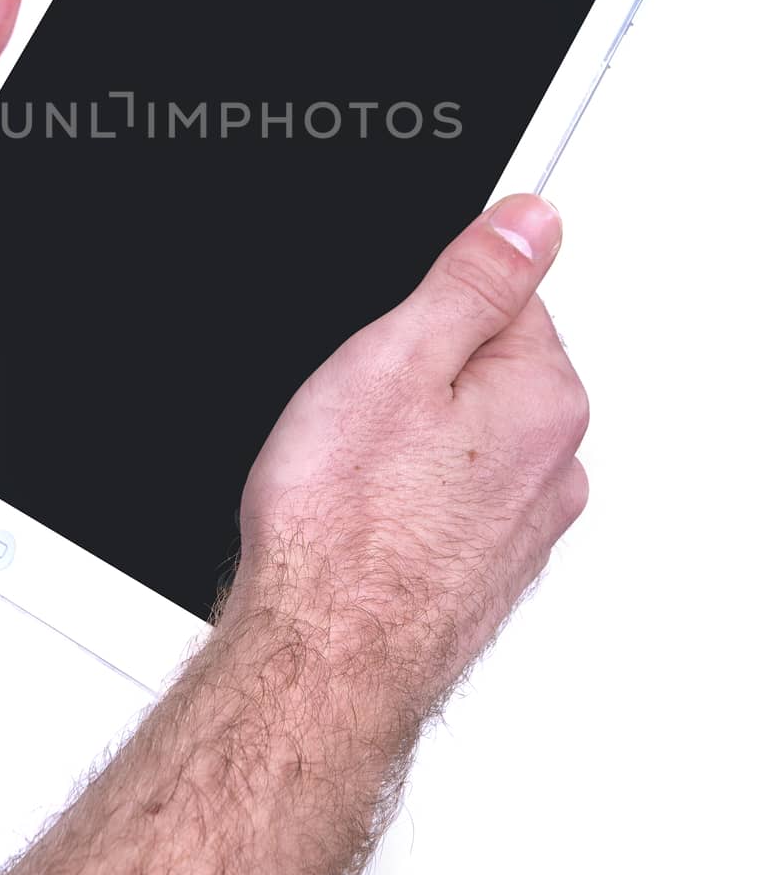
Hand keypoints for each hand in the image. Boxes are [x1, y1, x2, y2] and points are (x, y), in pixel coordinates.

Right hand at [231, 193, 586, 722]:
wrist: (320, 654)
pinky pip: (445, 497)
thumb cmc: (344, 521)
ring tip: (354, 471)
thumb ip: (475, 279)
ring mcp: (522, 526)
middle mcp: (554, 465)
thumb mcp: (399, 356)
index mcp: (545, 398)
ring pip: (459, 436)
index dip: (425, 311)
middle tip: (358, 414)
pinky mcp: (484, 568)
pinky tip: (363, 514)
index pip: (505, 298)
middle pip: (483, 368)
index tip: (383, 348)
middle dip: (417, 375)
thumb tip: (531, 220)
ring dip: (409, 440)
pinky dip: (406, 495)